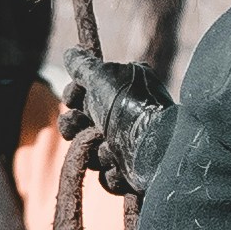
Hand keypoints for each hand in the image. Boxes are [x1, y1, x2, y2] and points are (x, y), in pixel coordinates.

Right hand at [57, 55, 174, 198]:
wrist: (158, 146)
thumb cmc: (130, 107)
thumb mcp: (103, 78)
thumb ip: (84, 67)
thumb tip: (71, 51)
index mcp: (118, 94)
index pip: (82, 97)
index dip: (72, 98)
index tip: (73, 98)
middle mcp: (122, 120)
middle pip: (80, 128)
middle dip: (75, 127)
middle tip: (82, 126)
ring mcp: (127, 148)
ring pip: (91, 155)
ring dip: (96, 151)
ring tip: (110, 148)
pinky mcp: (131, 174)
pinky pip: (107, 177)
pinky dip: (111, 173)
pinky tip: (119, 166)